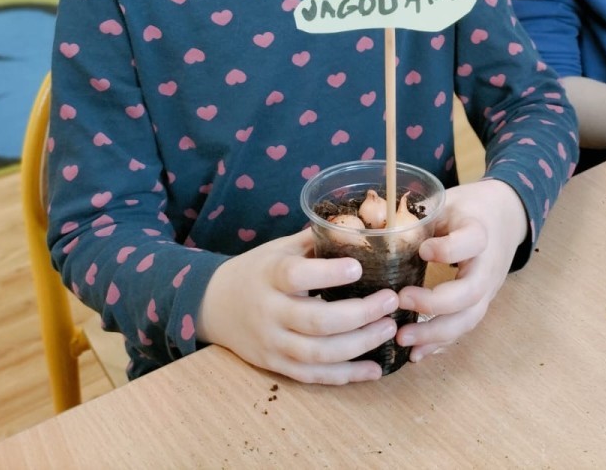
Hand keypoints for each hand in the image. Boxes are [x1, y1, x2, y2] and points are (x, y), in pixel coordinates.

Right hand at [196, 229, 402, 384]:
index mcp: (269, 275)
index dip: (327, 274)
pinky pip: (313, 376)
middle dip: (360, 314)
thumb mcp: (279, 248)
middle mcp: (269, 312)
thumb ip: (315, 242)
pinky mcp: (275, 365)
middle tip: (391, 301)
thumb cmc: (258, 270)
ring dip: (360, 345)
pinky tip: (374, 369)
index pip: (296, 276)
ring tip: (389, 329)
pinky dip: (346, 375)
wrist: (214, 304)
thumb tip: (360, 230)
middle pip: (316, 321)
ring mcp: (272, 343)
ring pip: (318, 354)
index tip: (358, 268)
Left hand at [394, 179, 526, 362]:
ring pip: (469, 318)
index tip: (423, 251)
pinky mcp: (481, 304)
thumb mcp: (448, 203)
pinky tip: (417, 353)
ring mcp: (488, 289)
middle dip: (435, 303)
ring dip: (435, 333)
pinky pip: (464, 327)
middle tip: (401, 300)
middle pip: (471, 292)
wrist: (506, 218)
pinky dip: (440, 342)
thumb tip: (376, 233)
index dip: (448, 249)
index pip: (472, 242)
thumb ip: (421, 219)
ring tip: (402, 339)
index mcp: (480, 232)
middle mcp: (488, 265)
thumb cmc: (468, 209)